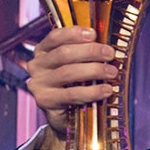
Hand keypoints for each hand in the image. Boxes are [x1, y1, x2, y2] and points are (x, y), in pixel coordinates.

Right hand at [26, 26, 117, 143]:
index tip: (94, 34)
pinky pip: (71, 94)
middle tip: (110, 54)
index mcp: (43, 51)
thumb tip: (107, 46)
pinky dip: (92, 92)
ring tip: (112, 72)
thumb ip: (86, 53)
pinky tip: (106, 90)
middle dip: (90, 51)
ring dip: (94, 71)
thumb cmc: (75, 84)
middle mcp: (37, 65)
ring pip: (68, 72)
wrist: (67, 116)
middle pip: (63, 53)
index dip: (74, 33)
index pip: (55, 37)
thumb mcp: (78, 65)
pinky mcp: (45, 101)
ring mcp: (38, 83)